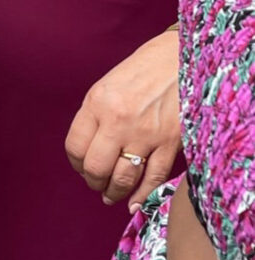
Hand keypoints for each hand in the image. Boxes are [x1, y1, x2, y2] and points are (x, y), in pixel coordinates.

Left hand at [66, 29, 180, 212]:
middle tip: (97, 184)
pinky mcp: (170, 143)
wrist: (185, 57)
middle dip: (93, 181)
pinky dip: (141, 195)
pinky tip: (134, 202)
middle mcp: (118, 121)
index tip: (81, 166)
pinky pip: (152, 178)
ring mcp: (146, 134)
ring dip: (114, 192)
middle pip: (96, 168)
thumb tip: (89, 149)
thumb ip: (96, 115)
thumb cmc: (145, 68)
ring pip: (122, 178)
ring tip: (111, 195)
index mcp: (98, 103)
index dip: (76, 163)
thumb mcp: (109, 85)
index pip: (75, 147)